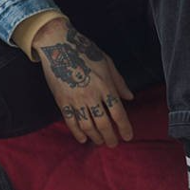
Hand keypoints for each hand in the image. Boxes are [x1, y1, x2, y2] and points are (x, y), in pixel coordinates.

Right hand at [33, 18, 135, 146]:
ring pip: (88, 126)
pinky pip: (71, 122)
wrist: (58, 45)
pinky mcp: (62, 101)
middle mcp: (92, 96)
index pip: (118, 113)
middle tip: (114, 143)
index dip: (125, 127)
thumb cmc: (86, 51)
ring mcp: (76, 100)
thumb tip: (130, 97)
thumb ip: (119, 82)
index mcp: (105, 86)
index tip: (128, 136)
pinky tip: (83, 138)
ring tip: (100, 142)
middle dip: (110, 137)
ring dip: (95, 137)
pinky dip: (77, 132)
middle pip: (104, 124)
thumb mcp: (108, 63)